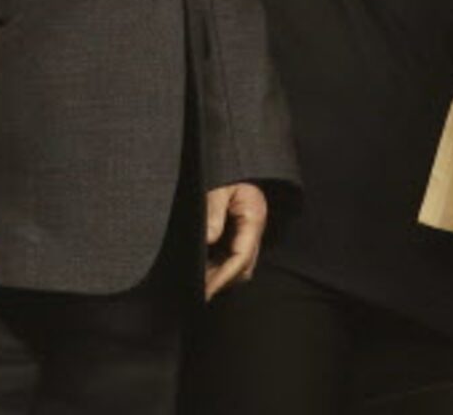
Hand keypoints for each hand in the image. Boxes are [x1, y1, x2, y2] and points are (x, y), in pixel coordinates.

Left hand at [203, 182, 269, 300]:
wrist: (239, 161)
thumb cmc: (230, 172)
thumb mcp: (219, 187)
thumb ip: (214, 211)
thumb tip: (209, 238)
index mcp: (253, 218)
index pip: (242, 257)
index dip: (224, 276)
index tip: (206, 289)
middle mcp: (254, 230)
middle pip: (243, 267)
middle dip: (223, 281)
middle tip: (198, 291)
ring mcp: (249, 233)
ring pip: (239, 265)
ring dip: (221, 276)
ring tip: (198, 283)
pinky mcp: (241, 233)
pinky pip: (233, 257)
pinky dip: (220, 267)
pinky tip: (203, 269)